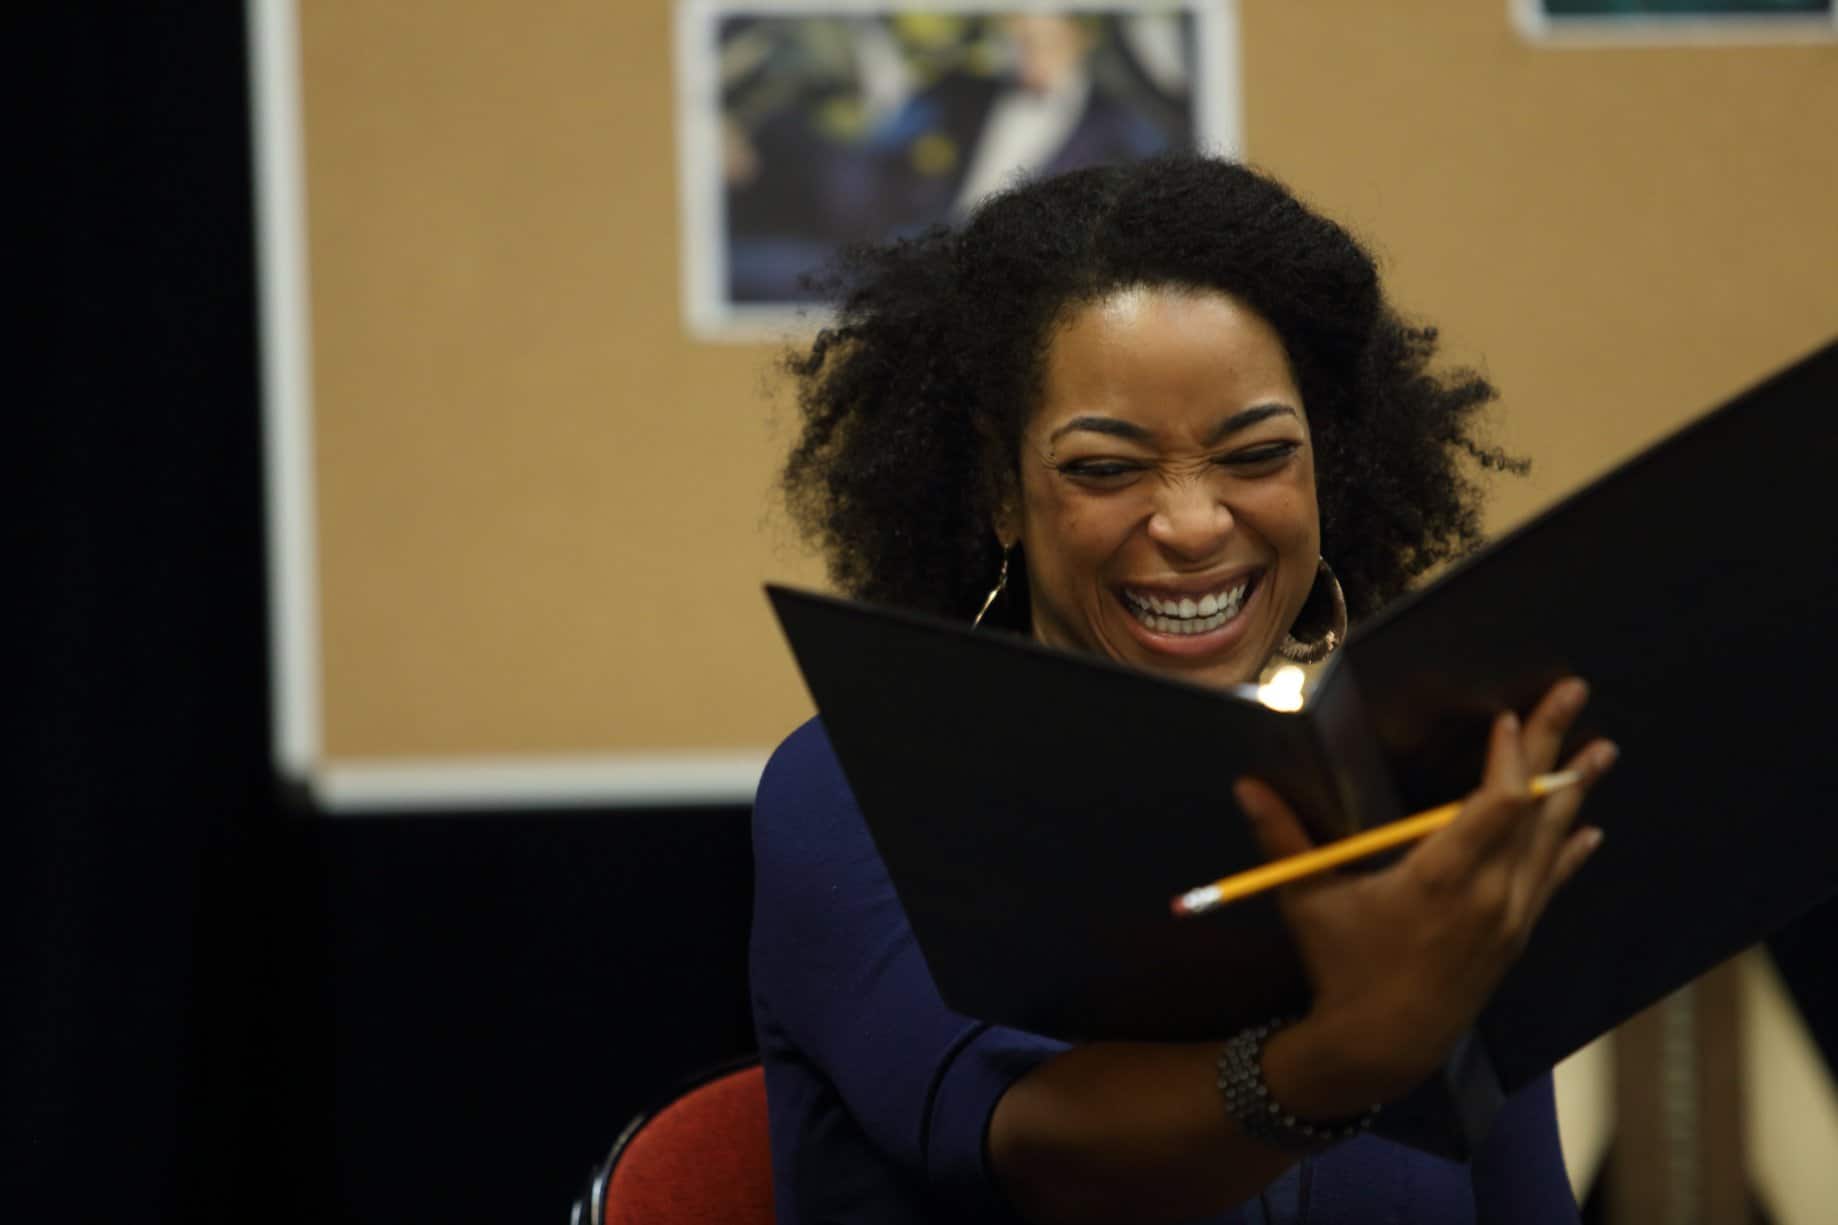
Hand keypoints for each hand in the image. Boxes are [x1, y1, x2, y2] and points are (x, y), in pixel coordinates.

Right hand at [1237, 677, 1617, 1115]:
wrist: (1383, 1047)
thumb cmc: (1342, 967)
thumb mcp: (1307, 901)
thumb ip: (1281, 839)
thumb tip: (1245, 784)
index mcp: (1441, 879)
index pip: (1494, 804)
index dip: (1508, 758)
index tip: (1509, 717)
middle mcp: (1489, 894)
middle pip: (1533, 808)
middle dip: (1553, 748)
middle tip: (1574, 693)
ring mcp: (1509, 916)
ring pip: (1552, 841)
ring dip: (1576, 791)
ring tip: (1603, 749)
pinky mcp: (1514, 936)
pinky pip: (1551, 881)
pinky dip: (1569, 850)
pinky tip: (1589, 829)